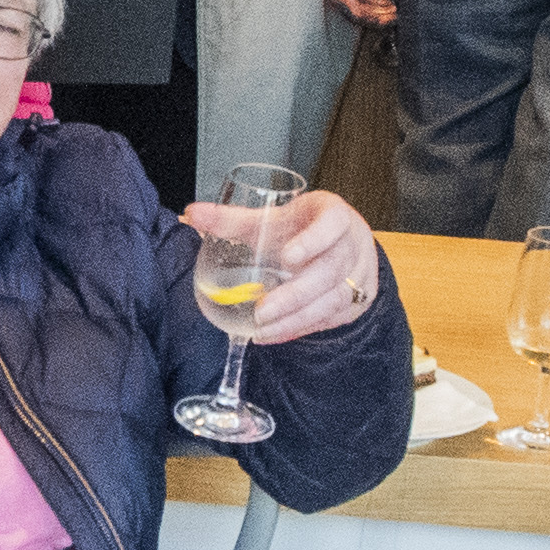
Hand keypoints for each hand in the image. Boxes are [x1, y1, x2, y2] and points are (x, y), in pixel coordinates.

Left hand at [182, 179, 386, 347]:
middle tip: (263, 310)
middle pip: (330, 271)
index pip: (333, 223)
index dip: (314, 240)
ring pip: (334, 300)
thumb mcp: (272, 218)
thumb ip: (232, 219)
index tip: (288, 257)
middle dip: (296, 294)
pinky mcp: (353, 302)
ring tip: (263, 329)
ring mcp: (357, 275)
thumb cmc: (301, 228)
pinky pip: (329, 319)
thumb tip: (191, 214)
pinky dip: (299, 329)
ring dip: (297, 318)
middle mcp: (351, 245)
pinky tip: (273, 334)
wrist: (342, 243)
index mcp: (333, 215)